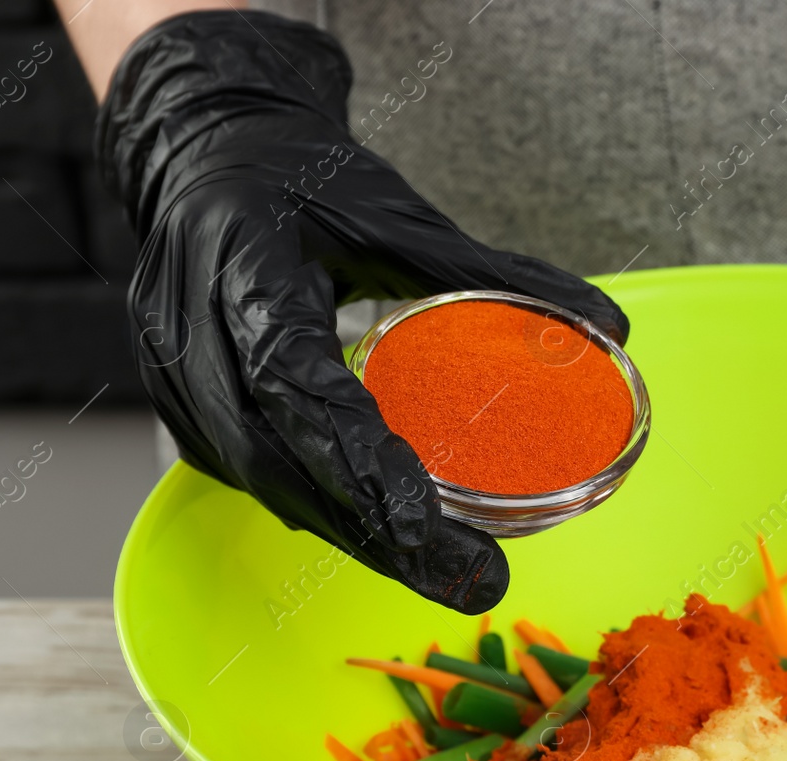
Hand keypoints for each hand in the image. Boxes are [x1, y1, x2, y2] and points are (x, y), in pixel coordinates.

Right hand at [97, 11, 627, 612]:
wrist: (206, 156)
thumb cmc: (299, 179)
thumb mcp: (398, 213)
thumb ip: (499, 271)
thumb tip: (611, 324)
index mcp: (240, 265)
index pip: (292, 382)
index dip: (355, 459)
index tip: (424, 522)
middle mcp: (189, 331)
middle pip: (276, 461)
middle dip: (372, 531)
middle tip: (467, 578)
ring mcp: (175, 376)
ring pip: (263, 483)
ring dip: (353, 536)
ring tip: (446, 574)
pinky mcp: (185, 408)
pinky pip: (254, 477)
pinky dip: (326, 511)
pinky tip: (389, 539)